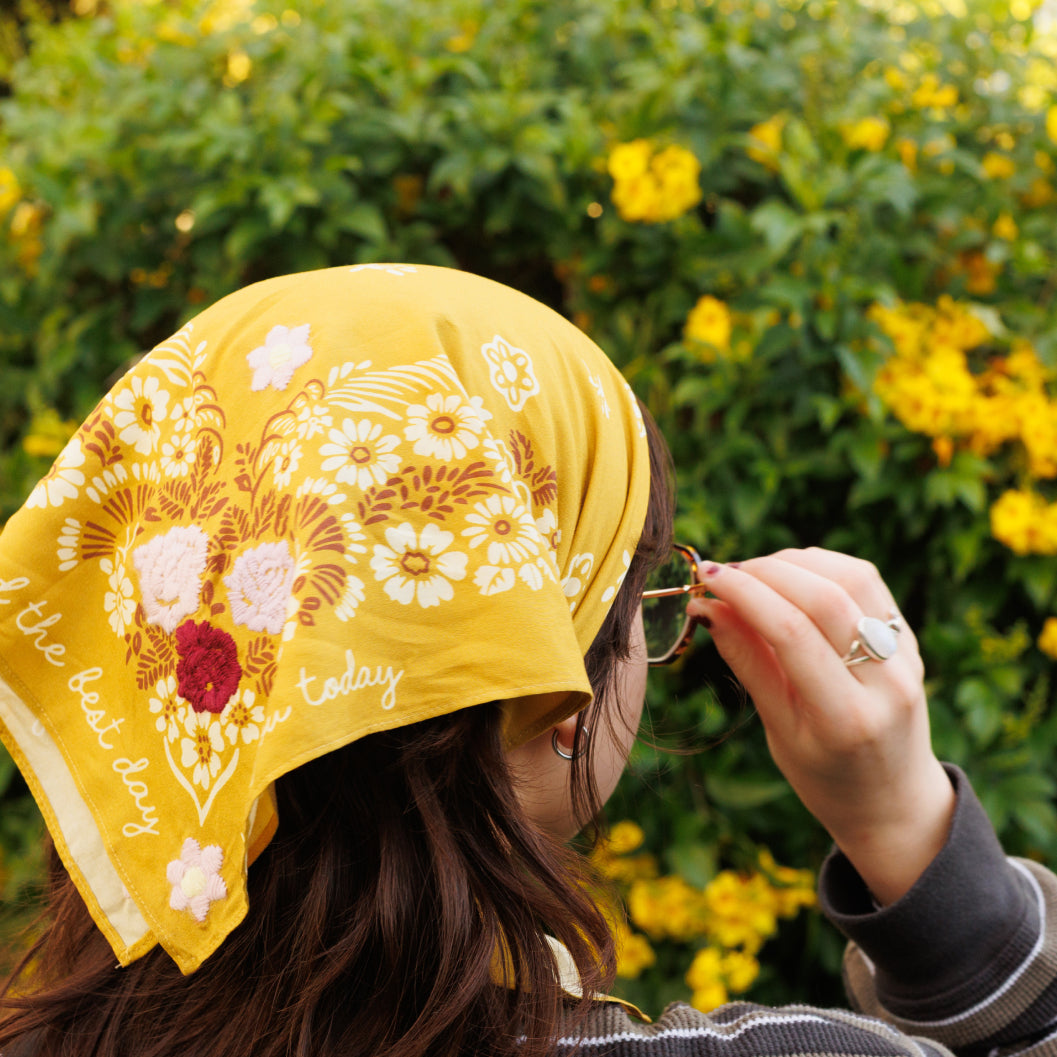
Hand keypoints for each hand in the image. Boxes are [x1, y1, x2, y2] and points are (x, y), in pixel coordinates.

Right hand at [686, 548, 954, 905]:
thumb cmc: (823, 774)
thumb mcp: (777, 729)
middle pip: (825, 597)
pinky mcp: (910, 639)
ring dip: (794, 562)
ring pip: (851, 577)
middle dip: (764, 572)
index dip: (744, 594)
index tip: (705, 577)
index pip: (793, 633)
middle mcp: (886, 683)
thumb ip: (748, 661)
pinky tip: (790, 576)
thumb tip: (706, 605)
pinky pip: (866, 582)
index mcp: (846, 719)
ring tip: (753, 573)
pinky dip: (822, 566)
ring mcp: (907, 657)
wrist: (892, 800)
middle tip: (721, 573)